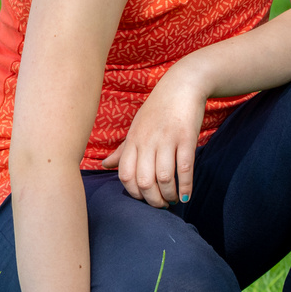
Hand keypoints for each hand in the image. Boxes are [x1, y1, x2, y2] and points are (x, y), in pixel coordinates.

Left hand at [101, 66, 205, 206]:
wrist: (181, 86)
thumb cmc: (157, 109)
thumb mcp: (136, 128)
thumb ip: (122, 150)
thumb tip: (104, 165)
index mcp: (132, 141)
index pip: (125, 175)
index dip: (133, 193)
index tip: (143, 199)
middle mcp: (146, 141)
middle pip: (143, 181)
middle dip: (152, 200)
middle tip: (161, 205)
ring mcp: (166, 139)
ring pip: (163, 178)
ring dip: (169, 195)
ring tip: (174, 200)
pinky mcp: (186, 137)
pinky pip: (184, 168)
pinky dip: (185, 186)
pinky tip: (187, 194)